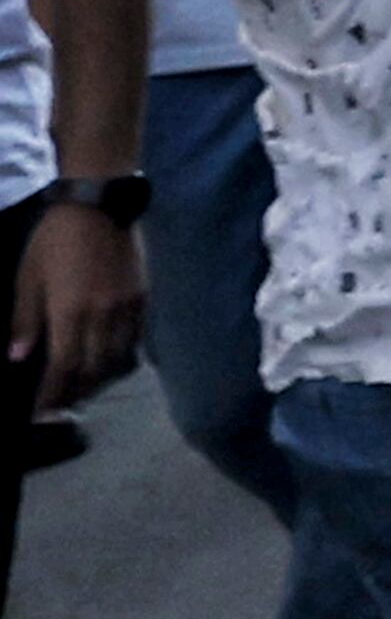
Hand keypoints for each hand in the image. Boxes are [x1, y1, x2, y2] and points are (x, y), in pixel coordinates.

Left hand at [8, 203, 137, 403]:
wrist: (99, 206)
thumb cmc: (54, 241)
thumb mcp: (28, 278)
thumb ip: (25, 320)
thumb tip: (19, 357)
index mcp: (71, 312)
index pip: (64, 366)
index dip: (53, 394)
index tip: (42, 412)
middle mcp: (103, 317)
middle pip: (95, 370)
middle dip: (78, 391)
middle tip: (63, 404)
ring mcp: (127, 308)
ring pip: (120, 358)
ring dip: (101, 378)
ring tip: (86, 386)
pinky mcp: (143, 298)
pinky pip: (136, 339)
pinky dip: (122, 357)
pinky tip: (110, 359)